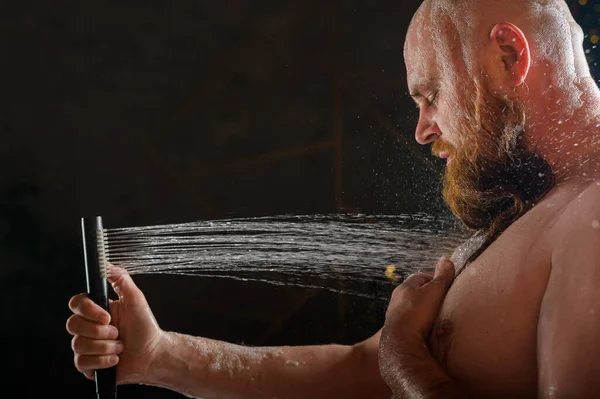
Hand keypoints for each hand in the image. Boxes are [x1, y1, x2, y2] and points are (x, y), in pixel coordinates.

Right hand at [66, 265, 164, 383]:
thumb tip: (106, 263)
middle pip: (73, 325)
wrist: (152, 354)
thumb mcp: (135, 299)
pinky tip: (115, 358)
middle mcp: (88, 327)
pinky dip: (103, 361)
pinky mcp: (87, 365)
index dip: (88, 310)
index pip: (76, 304)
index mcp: (97, 310)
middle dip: (100, 332)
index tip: (107, 317)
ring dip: (105, 347)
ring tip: (120, 346)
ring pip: (79, 345)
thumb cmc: (145, 326)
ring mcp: (86, 347)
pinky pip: (82, 363)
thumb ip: (120, 279)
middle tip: (118, 333)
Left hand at [379, 257, 455, 392]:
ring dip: (425, 310)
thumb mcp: (434, 291)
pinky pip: (412, 323)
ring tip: (439, 316)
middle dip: (430, 295)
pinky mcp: (398, 329)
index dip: (436, 279)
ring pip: (413, 308)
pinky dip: (421, 323)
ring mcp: (396, 315)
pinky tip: (429, 329)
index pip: (421, 277)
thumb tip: (446, 260)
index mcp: (405, 287)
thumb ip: (441, 277)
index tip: (447, 285)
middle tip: (445, 301)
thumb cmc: (418, 313)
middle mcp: (397, 299)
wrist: (401, 342)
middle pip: (416, 293)